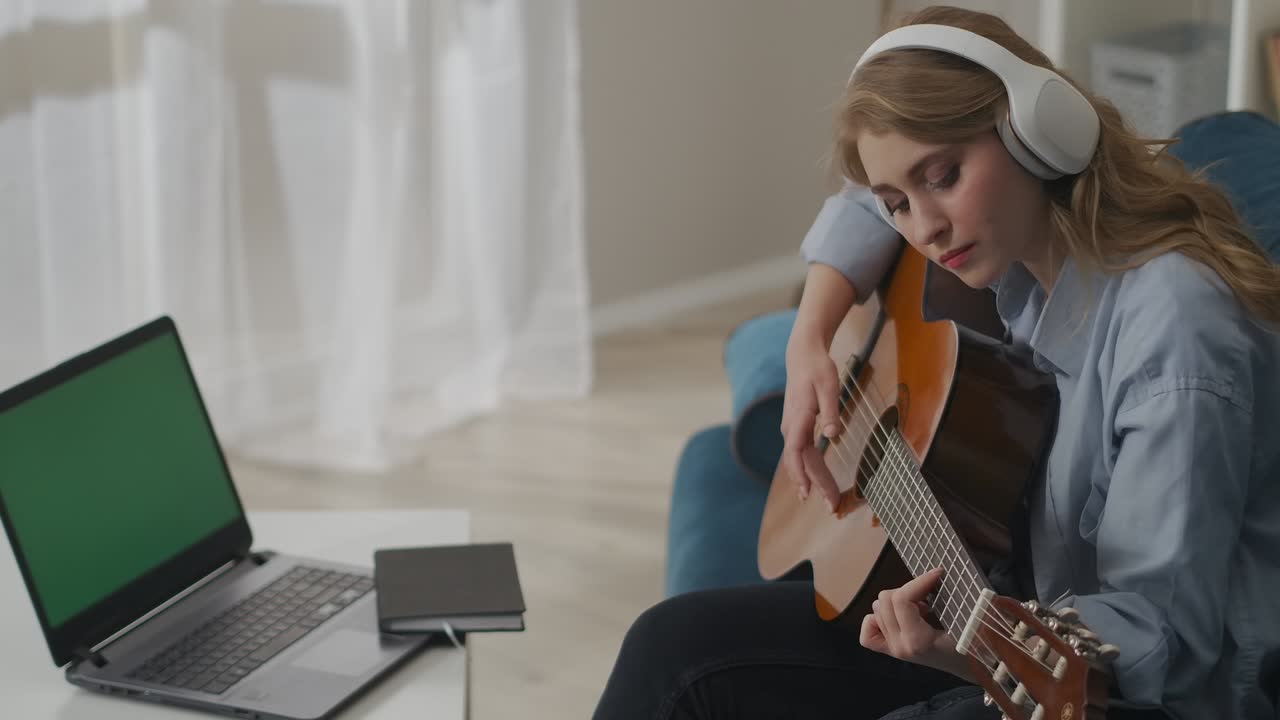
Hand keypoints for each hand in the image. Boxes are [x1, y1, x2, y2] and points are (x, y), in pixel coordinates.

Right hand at [780, 335, 842, 511]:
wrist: (802, 356)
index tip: (809, 492)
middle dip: (816, 484)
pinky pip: (801, 454)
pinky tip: (813, 482)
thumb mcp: (829, 386)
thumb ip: (831, 411)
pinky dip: (809, 470)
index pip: (796, 452)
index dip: (801, 473)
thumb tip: (833, 434)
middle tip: (832, 506)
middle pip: (802, 462)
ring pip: (800, 460)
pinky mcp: (796, 428)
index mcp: (799, 419)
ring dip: (812, 480)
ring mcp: (792, 429)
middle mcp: (791, 428)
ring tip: (825, 500)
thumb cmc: (817, 369)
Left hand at [859, 569, 976, 682]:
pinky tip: (898, 616)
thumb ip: (951, 599)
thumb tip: (938, 572)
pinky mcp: (889, 650)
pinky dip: (878, 618)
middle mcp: (899, 646)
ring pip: (877, 608)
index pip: (902, 599)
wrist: (970, 667)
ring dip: (897, 601)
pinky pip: (868, 629)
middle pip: (885, 600)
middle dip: (909, 590)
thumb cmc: (973, 645)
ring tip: (921, 607)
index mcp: (917, 641)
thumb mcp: (966, 621)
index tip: (938, 574)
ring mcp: (892, 649)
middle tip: (930, 595)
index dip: (919, 580)